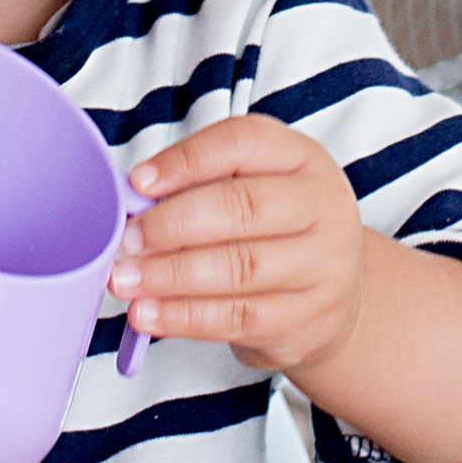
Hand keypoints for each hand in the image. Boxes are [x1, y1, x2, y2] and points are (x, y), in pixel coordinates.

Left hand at [108, 115, 365, 374]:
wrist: (338, 293)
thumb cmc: (274, 227)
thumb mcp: (252, 184)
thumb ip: (198, 184)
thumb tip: (133, 199)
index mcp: (301, 158)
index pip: (242, 142)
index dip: (186, 160)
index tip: (138, 181)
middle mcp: (320, 206)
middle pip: (242, 207)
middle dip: (173, 224)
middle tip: (127, 239)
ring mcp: (322, 266)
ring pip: (239, 268)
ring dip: (171, 276)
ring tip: (124, 280)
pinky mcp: (307, 319)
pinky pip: (238, 318)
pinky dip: (185, 317)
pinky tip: (149, 313)